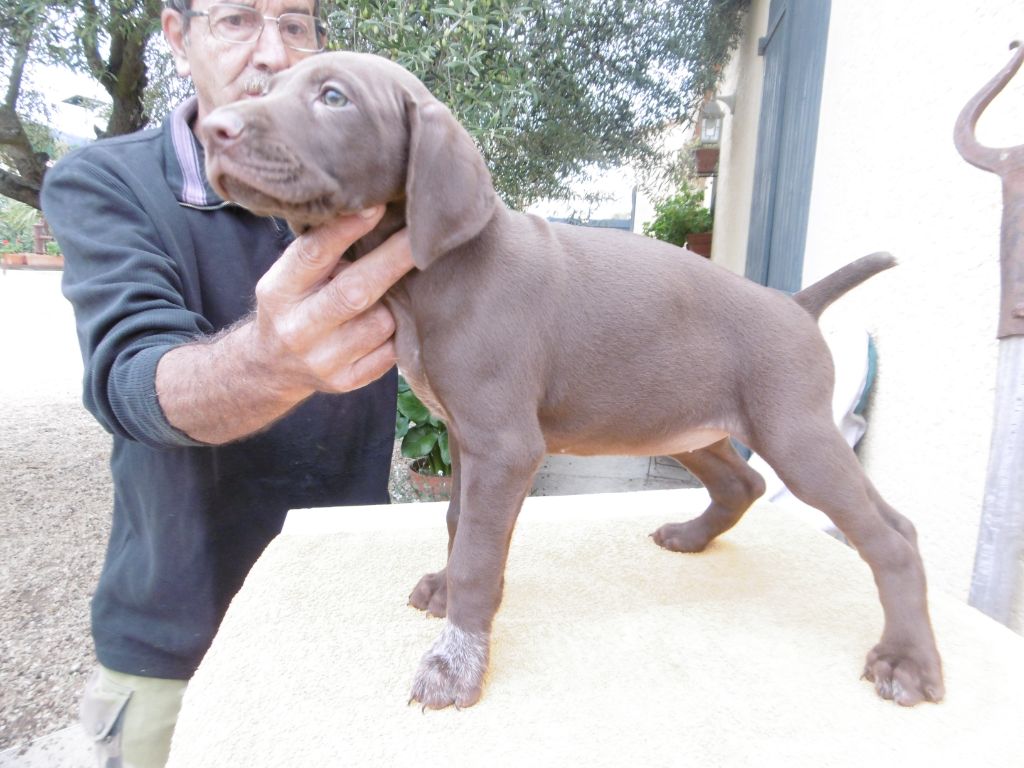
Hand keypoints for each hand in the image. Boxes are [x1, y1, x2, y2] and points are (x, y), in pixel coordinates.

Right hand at [155, 206, 413, 444]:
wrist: (271, 368)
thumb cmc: (294, 304)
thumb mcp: (290, 276)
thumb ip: (323, 251)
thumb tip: (377, 209)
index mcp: (278, 291)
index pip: (313, 254)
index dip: (347, 228)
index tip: (378, 206)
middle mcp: (296, 329)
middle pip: (354, 291)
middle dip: (394, 259)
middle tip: (426, 235)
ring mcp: (322, 361)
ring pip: (381, 322)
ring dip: (395, 302)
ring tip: (397, 288)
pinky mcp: (347, 382)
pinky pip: (390, 350)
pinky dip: (398, 332)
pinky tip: (394, 320)